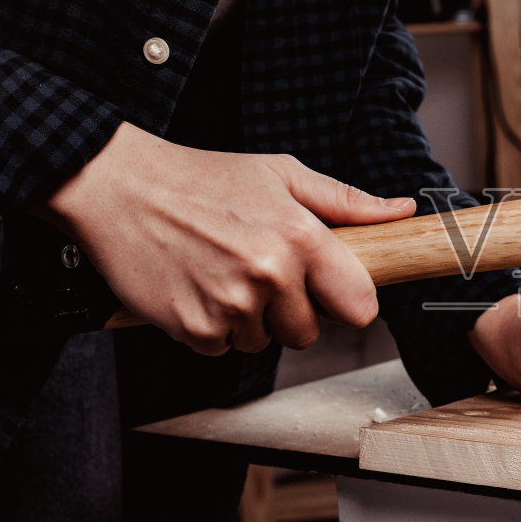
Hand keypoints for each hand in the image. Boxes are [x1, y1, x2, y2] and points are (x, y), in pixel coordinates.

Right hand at [40, 122, 415, 354]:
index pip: (359, 307)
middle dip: (289, 312)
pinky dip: (211, 327)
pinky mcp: (192, 328)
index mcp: (300, 238)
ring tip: (222, 272)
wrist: (118, 187)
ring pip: (262, 343)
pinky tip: (197, 286)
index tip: (325, 290)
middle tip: (259, 273)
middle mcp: (269, 275)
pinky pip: (221, 348)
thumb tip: (402, 212)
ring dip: (248, 320)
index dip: (344, 302)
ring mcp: (229, 305)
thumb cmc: (202, 177)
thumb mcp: (280, 173)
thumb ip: (345, 201)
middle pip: (307, 334)